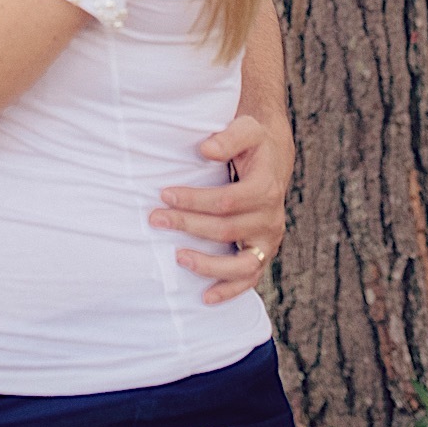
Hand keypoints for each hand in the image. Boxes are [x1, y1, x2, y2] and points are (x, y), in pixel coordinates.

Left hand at [149, 113, 292, 303]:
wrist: (272, 158)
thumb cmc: (252, 142)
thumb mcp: (246, 129)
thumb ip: (228, 137)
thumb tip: (205, 148)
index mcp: (266, 187)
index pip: (227, 200)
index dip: (195, 200)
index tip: (164, 194)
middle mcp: (271, 218)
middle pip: (227, 229)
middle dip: (188, 225)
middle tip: (155, 219)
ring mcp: (268, 240)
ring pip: (242, 263)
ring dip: (209, 265)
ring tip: (178, 257)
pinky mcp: (263, 253)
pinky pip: (250, 279)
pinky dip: (230, 291)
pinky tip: (206, 298)